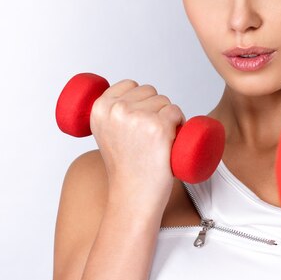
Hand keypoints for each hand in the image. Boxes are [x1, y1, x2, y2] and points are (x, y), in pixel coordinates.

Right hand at [90, 79, 186, 214]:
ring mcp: (138, 117)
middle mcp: (116, 110)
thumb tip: (128, 94)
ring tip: (157, 140)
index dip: (140, 100)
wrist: (133, 195)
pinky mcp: (158, 127)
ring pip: (165, 101)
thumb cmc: (125, 166)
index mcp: (99, 108)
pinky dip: (180, 122)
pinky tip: (170, 139)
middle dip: (155, 108)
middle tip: (148, 136)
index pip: (129, 84)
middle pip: (150, 91)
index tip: (139, 121)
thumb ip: (112, 113)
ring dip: (168, 116)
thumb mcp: (107, 133)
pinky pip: (177, 112)